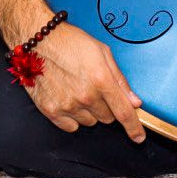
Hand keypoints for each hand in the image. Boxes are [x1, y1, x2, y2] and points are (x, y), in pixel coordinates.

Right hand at [20, 22, 146, 143]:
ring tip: (77, 90)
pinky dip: (72, 117)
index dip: (134, 128)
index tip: (138, 137)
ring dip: (88, 111)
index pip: (124, 113)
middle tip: (94, 89)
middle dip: (106, 106)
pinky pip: (71, 126)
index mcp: (102, 80)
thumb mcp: (102, 52)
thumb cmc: (70, 42)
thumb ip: (120, 80)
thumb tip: (134, 101)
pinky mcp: (51, 111)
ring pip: (89, 122)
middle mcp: (86, 96)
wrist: (38, 40)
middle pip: (107, 118)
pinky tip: (67, 99)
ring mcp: (67, 105)